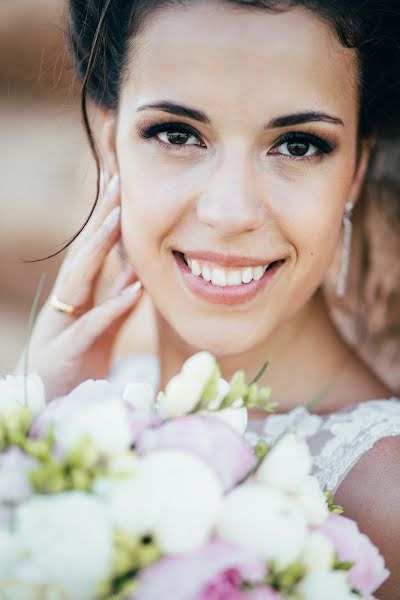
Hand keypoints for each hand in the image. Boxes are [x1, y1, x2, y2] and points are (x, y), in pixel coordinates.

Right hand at [15, 174, 143, 400]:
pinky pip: (91, 327)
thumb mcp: (100, 330)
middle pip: (83, 256)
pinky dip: (112, 308)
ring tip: (119, 220)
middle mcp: (64, 306)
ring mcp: (60, 326)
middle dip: (101, 220)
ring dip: (98, 250)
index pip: (91, 253)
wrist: (48, 408)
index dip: (105, 220)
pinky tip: (134, 289)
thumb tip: (137, 275)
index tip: (122, 188)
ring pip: (78, 281)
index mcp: (75, 300)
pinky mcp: (66, 353)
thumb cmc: (77, 366)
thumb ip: (115, 302)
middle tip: (119, 184)